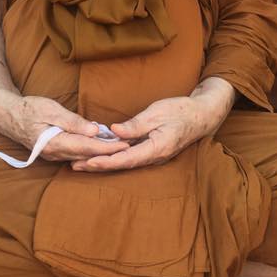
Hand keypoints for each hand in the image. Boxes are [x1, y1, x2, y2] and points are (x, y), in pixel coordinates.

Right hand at [0, 92, 129, 162]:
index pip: (88, 148)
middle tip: (130, 147)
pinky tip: (101, 146)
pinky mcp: (55, 153)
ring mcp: (54, 156)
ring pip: (82, 156)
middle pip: (88, 155)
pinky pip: (76, 154)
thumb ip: (72, 122)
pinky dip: (90, 151)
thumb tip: (94, 130)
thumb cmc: (29, 109)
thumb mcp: (51, 110)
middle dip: (109, 152)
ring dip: (101, 153)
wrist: (9, 116)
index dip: (108, 147)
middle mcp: (55, 154)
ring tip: (121, 147)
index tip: (125, 144)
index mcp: (55, 144)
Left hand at [71, 78, 234, 172]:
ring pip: (124, 162)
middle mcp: (154, 156)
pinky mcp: (152, 150)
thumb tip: (113, 131)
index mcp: (156, 148)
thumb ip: (135, 125)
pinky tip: (101, 155)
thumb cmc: (180, 111)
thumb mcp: (156, 113)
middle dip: (97, 165)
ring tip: (81, 162)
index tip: (87, 161)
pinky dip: (114, 157)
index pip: (125, 158)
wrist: (201, 115)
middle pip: (121, 164)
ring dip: (103, 162)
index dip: (105, 161)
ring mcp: (153, 155)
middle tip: (74, 165)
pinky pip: (130, 156)